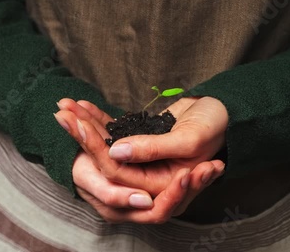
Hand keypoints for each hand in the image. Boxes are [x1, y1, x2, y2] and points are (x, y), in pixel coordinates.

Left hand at [56, 96, 227, 195]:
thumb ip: (154, 149)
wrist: (227, 111)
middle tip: (62, 114)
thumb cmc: (217, 125)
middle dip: (84, 137)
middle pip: (109, 163)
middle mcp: (151, 180)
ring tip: (63, 106)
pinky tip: (81, 104)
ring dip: (85, 126)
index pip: (123, 177)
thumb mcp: (189, 138)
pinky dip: (99, 119)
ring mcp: (145, 163)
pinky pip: (115, 135)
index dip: (99, 152)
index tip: (80, 127)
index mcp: (165, 186)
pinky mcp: (141, 145)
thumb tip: (116, 152)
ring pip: (108, 148)